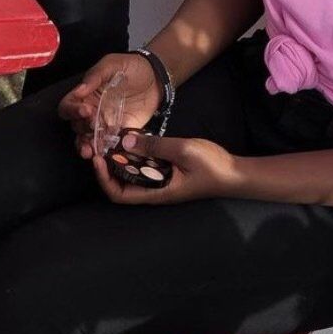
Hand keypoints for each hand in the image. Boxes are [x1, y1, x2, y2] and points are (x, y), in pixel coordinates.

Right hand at [58, 52, 161, 158]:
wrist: (156, 78)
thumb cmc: (132, 67)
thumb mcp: (112, 64)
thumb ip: (95, 76)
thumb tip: (79, 90)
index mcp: (86, 95)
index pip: (68, 106)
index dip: (72, 110)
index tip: (85, 110)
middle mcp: (92, 112)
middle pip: (76, 126)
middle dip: (82, 130)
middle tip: (93, 126)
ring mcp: (105, 125)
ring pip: (88, 140)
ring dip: (87, 147)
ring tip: (91, 152)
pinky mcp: (120, 134)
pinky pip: (108, 146)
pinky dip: (105, 153)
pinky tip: (105, 156)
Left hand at [93, 131, 241, 205]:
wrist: (234, 173)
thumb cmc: (211, 166)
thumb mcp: (182, 151)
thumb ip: (155, 146)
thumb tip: (126, 142)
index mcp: (156, 192)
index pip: (119, 194)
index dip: (104, 179)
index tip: (97, 158)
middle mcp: (155, 189)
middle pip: (122, 183)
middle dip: (109, 165)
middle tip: (101, 144)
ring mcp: (162, 180)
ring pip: (134, 173)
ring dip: (122, 158)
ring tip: (113, 139)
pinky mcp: (169, 172)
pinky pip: (146, 165)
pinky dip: (137, 154)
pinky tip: (135, 139)